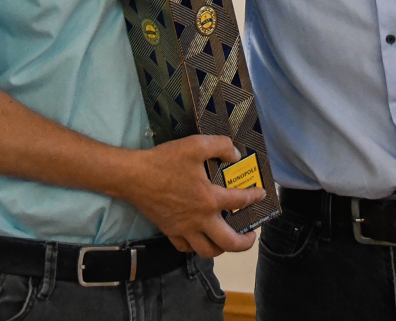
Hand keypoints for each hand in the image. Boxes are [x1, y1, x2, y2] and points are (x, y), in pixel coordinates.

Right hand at [117, 134, 266, 258]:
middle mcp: (200, 219)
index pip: (240, 202)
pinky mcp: (169, 232)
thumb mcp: (195, 145)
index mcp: (209, 199)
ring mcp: (184, 229)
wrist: (134, 177)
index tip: (261, 194)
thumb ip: (220, 146)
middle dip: (244, 242)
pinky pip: (186, 248)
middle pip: (228, 243)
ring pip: (207, 251)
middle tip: (251, 236)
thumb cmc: (165, 161)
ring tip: (226, 239)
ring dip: (221, 248)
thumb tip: (235, 155)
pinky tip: (199, 237)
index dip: (254, 197)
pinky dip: (196, 246)